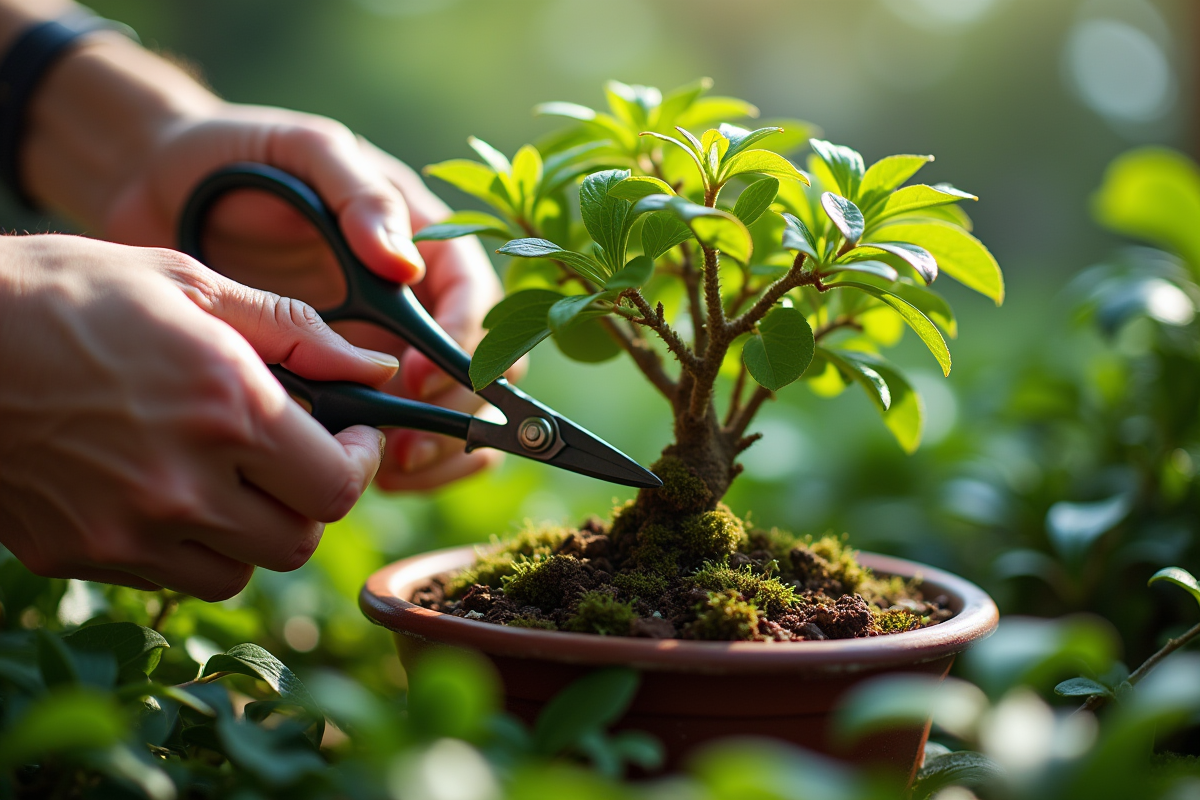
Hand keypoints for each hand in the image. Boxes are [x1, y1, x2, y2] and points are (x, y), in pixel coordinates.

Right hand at [0, 234, 394, 598]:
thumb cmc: (65, 291)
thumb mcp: (187, 283)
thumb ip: (294, 329)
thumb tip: (374, 367)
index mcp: (224, 407)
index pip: (336, 487)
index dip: (356, 463)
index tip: (349, 435)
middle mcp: (182, 482)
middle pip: (297, 540)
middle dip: (310, 498)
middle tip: (294, 456)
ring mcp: (126, 529)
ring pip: (240, 570)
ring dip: (254, 530)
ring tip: (229, 474)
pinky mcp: (80, 554)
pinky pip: (170, 576)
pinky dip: (190, 545)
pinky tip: (168, 489)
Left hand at [101, 105, 509, 490]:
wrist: (164, 190)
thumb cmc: (241, 160)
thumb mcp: (306, 152)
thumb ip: (359, 197)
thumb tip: (405, 267)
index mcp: (424, 240)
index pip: (474, 300)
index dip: (461, 346)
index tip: (416, 381)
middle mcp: (417, 300)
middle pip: (480, 367)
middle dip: (456, 413)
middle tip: (407, 447)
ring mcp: (386, 345)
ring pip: (452, 411)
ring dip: (440, 449)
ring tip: (394, 471)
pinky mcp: (347, 382)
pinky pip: (399, 433)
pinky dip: (404, 464)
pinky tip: (380, 478)